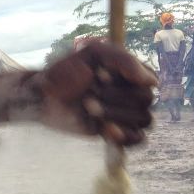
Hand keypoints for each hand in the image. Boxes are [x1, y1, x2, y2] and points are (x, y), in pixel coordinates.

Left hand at [32, 42, 156, 145]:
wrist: (42, 96)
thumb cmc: (64, 71)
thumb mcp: (92, 53)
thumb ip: (124, 60)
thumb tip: (151, 82)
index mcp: (130, 74)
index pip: (150, 80)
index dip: (128, 80)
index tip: (99, 74)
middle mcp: (132, 94)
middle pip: (146, 100)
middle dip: (115, 97)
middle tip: (87, 94)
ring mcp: (125, 115)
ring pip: (144, 120)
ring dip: (115, 113)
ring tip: (88, 107)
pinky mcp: (115, 133)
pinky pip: (139, 140)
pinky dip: (126, 135)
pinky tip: (106, 128)